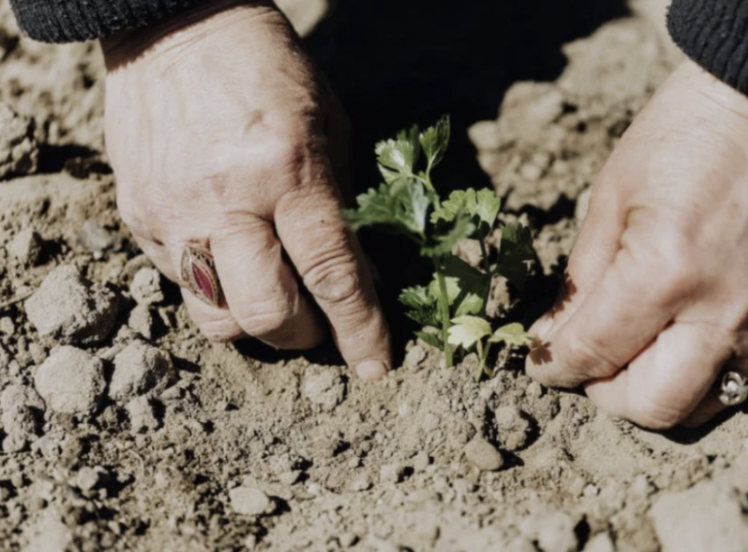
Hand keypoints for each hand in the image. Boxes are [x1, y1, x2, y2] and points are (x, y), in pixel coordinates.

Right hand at [102, 1, 389, 379]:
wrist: (175, 27)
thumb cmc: (270, 71)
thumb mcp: (329, 128)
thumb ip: (342, 208)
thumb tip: (357, 281)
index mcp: (287, 170)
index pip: (331, 274)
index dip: (360, 330)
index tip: (377, 366)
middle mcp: (226, 200)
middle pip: (267, 315)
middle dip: (305, 337)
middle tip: (320, 323)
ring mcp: (173, 213)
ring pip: (216, 318)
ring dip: (256, 326)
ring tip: (275, 297)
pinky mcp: (138, 217)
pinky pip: (181, 284)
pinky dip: (218, 288)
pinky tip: (234, 258)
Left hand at [526, 60, 747, 427]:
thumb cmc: (677, 139)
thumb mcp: (608, 202)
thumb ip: (579, 283)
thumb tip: (551, 342)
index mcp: (664, 270)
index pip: (596, 353)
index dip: (556, 367)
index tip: (541, 364)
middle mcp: (721, 307)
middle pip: (653, 405)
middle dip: (605, 396)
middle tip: (587, 367)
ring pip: (701, 405)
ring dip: (653, 395)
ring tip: (629, 357)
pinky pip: (737, 374)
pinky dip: (694, 372)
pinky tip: (673, 337)